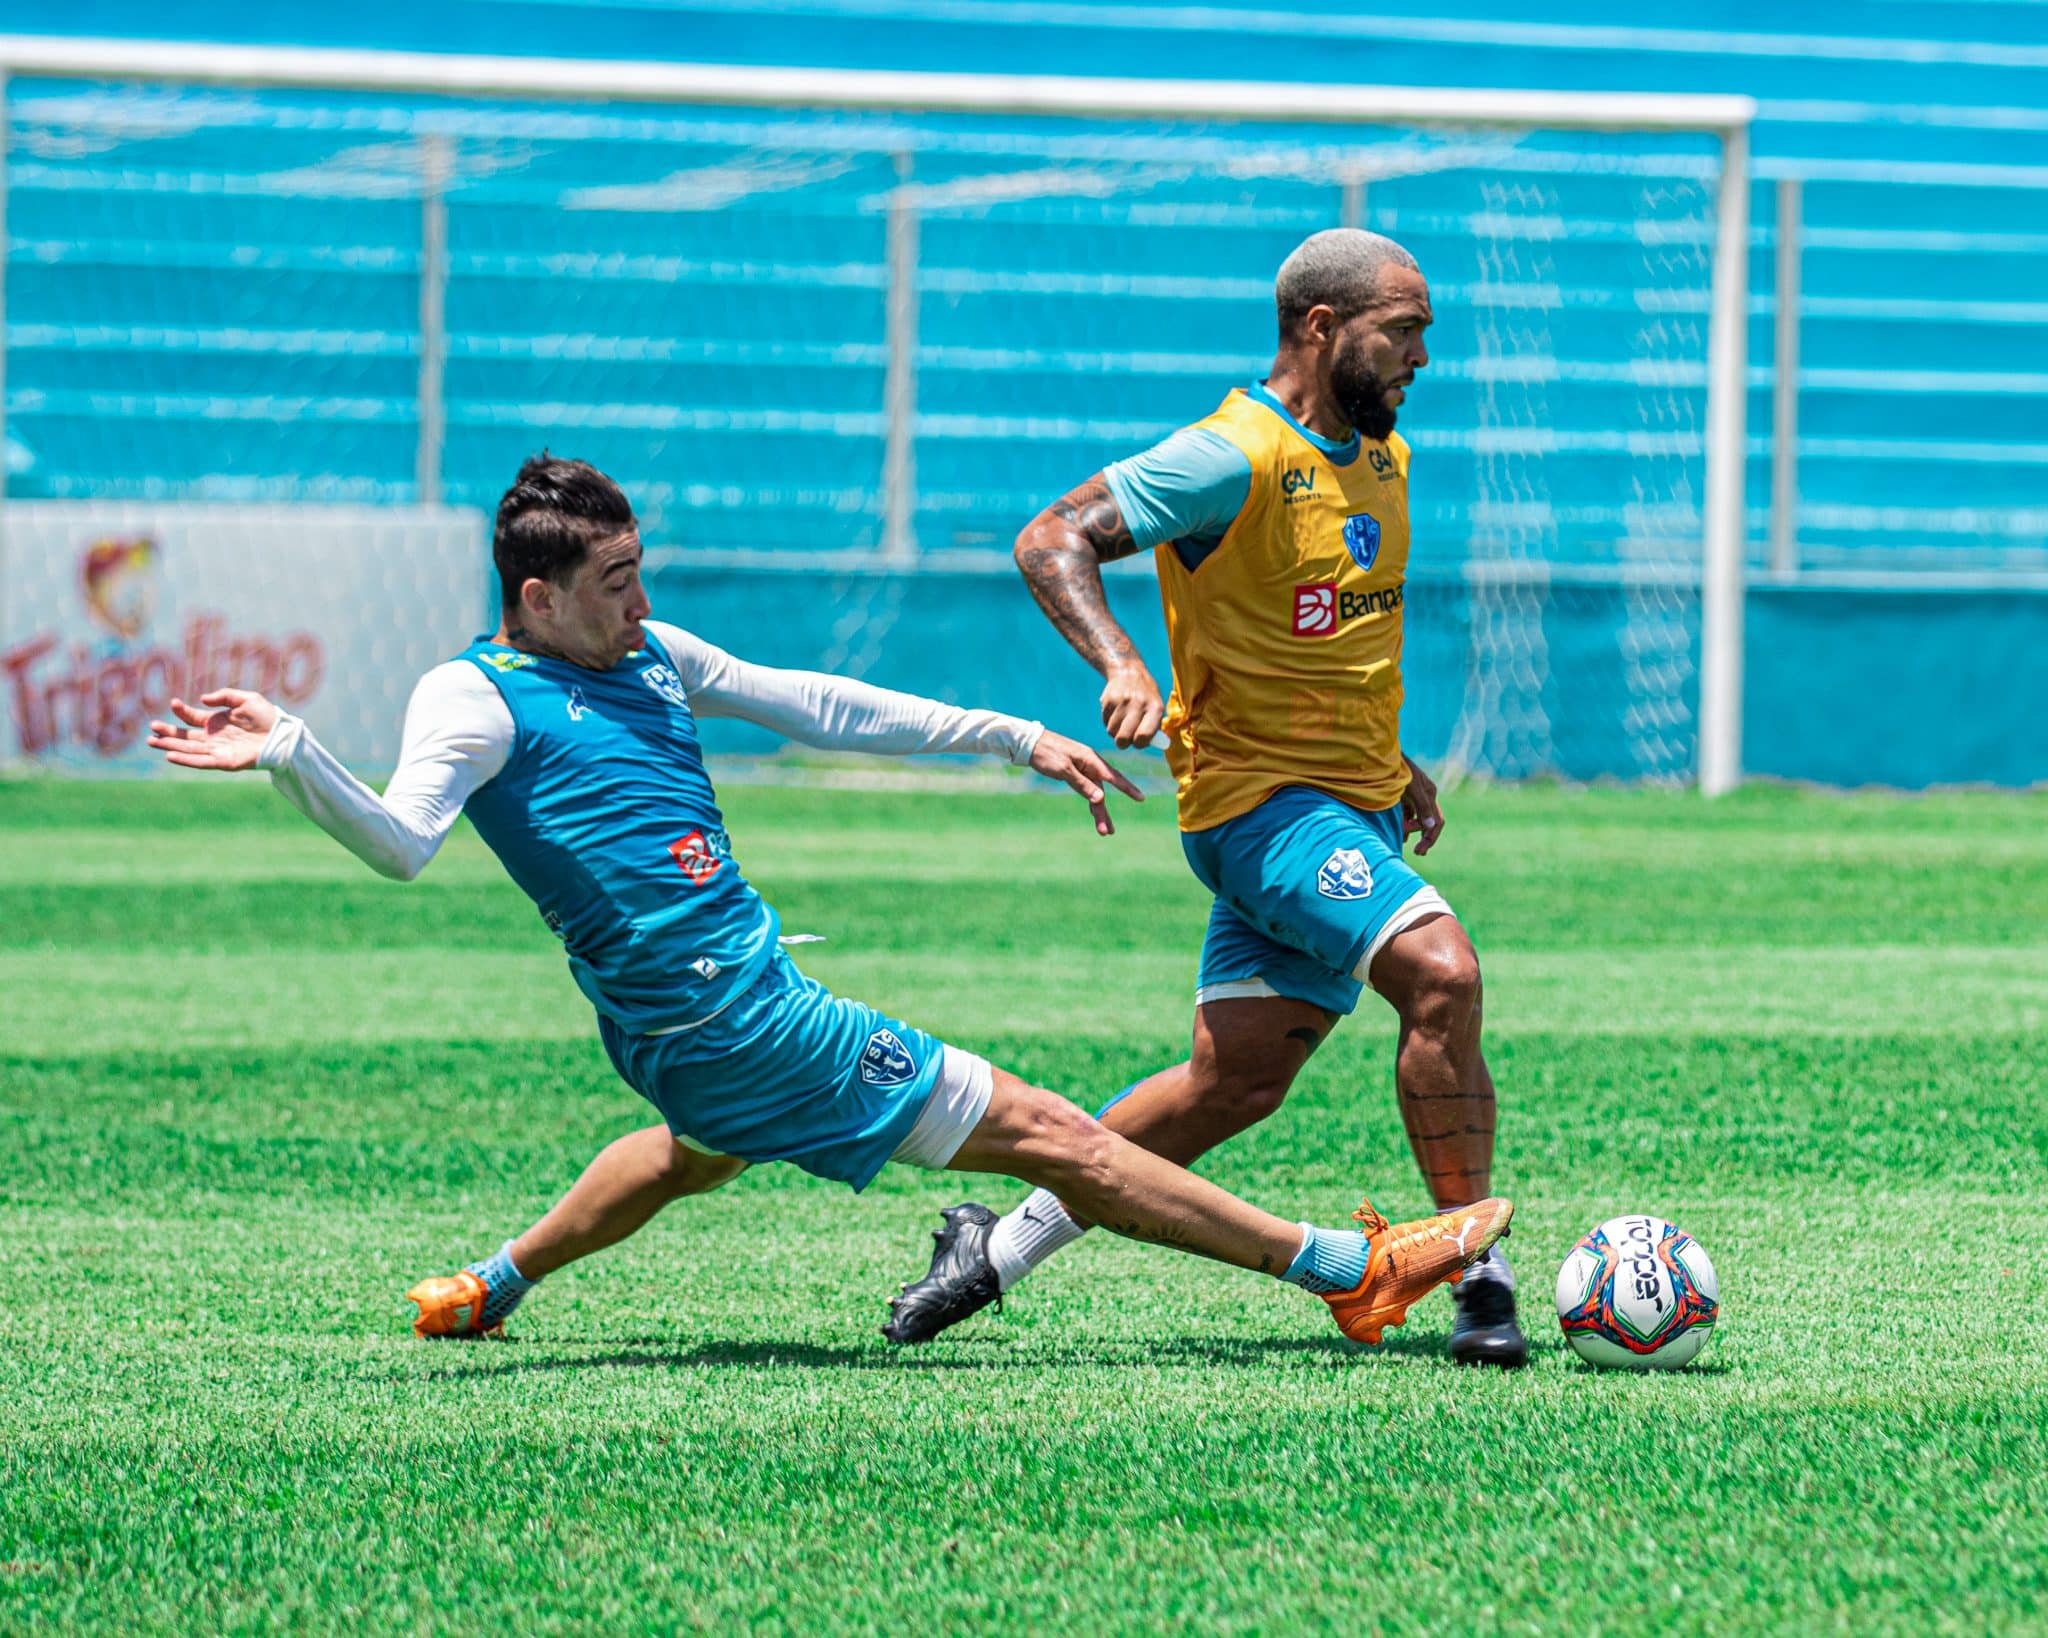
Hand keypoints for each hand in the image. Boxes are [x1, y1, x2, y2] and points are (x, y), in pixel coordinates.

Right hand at [147, 689, 280, 771]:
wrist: (282, 735)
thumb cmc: (267, 716)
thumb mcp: (245, 699)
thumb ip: (223, 696)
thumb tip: (202, 700)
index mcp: (217, 722)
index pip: (192, 718)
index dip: (181, 711)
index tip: (173, 703)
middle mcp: (214, 737)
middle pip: (185, 737)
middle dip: (167, 733)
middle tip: (151, 728)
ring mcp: (217, 750)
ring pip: (188, 749)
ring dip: (169, 746)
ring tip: (151, 742)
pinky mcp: (223, 762)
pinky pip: (200, 762)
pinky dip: (185, 760)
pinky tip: (169, 755)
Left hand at [1029, 730, 1145, 835]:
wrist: (1030, 742)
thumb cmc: (1047, 753)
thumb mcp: (1064, 769)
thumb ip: (1082, 784)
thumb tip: (1100, 798)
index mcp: (1090, 760)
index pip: (1114, 777)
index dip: (1127, 788)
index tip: (1141, 798)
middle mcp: (1090, 765)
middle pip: (1103, 791)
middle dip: (1105, 813)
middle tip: (1109, 832)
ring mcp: (1082, 769)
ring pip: (1095, 793)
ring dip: (1098, 811)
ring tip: (1104, 831)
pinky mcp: (1074, 773)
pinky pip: (1087, 789)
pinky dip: (1090, 801)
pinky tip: (1095, 812)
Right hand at [1099, 663, 1163, 749]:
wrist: (1128, 671)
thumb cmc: (1146, 696)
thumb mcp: (1156, 706)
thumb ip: (1154, 727)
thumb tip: (1153, 745)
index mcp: (1155, 708)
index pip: (1144, 735)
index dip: (1140, 744)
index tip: (1138, 743)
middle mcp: (1138, 704)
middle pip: (1124, 737)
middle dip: (1123, 743)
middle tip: (1125, 741)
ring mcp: (1122, 701)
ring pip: (1112, 731)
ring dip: (1115, 731)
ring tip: (1122, 721)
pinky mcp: (1108, 700)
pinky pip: (1105, 722)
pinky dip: (1109, 722)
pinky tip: (1116, 712)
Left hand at [1400, 753, 1444, 855]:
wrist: (1378, 755)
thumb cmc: (1396, 769)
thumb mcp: (1411, 787)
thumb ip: (1422, 806)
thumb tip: (1431, 826)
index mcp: (1430, 793)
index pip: (1437, 821)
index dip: (1430, 838)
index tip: (1419, 851)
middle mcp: (1424, 795)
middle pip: (1429, 821)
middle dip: (1424, 837)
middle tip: (1417, 852)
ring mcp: (1412, 795)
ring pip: (1416, 818)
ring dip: (1411, 831)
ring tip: (1402, 841)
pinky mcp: (1401, 794)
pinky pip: (1406, 813)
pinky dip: (1403, 823)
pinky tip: (1397, 832)